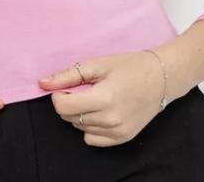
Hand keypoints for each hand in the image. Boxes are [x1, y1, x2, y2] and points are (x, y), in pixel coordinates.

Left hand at [37, 50, 167, 146]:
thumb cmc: (129, 66)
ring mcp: (118, 132)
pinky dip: (90, 126)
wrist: (161, 78)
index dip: (58, 95)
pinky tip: (102, 111)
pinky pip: (92, 139)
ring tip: (97, 97)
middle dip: (70, 102)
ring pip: (79, 128)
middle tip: (85, 88)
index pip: (63, 107)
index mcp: (104, 98)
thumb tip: (42, 83)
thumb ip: (68, 75)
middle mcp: (111, 120)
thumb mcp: (98, 64)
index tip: (67, 86)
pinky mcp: (122, 138)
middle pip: (69, 118)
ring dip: (80, 113)